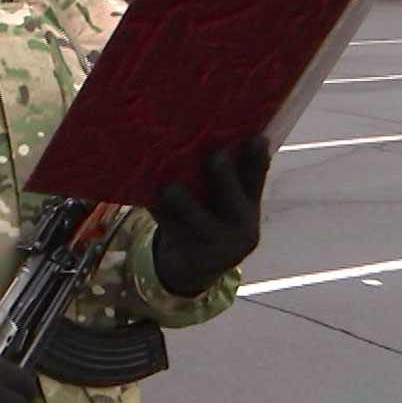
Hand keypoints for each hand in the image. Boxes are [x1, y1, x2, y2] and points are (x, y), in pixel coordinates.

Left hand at [150, 135, 271, 296]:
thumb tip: (209, 134)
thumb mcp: (229, 205)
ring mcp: (213, 242)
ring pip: (197, 219)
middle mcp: (238, 227)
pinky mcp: (187, 251)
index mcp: (249, 208)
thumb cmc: (212, 219)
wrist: (199, 268)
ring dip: (183, 202)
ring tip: (169, 186)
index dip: (257, 159)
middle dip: (223, 177)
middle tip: (215, 155)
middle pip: (230, 199)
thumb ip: (229, 179)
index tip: (257, 138)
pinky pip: (171, 228)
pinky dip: (158, 212)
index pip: (255, 179)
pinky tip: (144, 195)